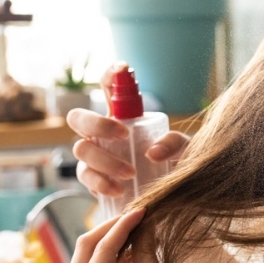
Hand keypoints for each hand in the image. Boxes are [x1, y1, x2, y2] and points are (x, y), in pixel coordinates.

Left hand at [62, 210, 224, 262]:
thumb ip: (144, 254)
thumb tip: (144, 223)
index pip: (101, 250)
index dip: (123, 225)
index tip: (142, 208)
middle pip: (85, 250)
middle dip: (112, 229)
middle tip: (139, 214)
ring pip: (88, 260)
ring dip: (111, 243)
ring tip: (140, 229)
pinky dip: (111, 260)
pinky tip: (133, 250)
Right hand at [66, 65, 188, 198]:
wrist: (172, 193)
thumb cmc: (176, 163)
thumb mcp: (184, 150)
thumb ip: (176, 144)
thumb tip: (153, 152)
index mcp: (122, 116)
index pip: (109, 87)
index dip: (111, 74)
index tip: (124, 68)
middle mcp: (101, 133)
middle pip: (78, 117)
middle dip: (97, 123)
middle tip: (124, 135)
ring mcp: (93, 156)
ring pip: (80, 149)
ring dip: (104, 160)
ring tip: (131, 173)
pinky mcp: (93, 180)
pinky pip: (85, 177)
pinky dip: (100, 183)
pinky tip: (119, 190)